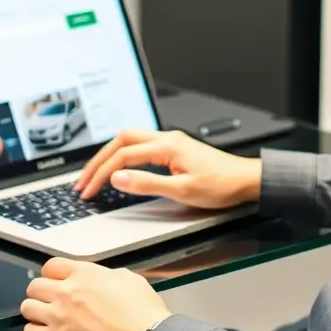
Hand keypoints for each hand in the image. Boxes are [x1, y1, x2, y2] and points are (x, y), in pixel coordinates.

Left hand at [21, 257, 170, 330]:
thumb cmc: (142, 312)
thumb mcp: (128, 279)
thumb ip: (106, 276)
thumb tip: (101, 280)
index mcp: (85, 273)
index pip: (51, 265)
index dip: (53, 274)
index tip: (56, 281)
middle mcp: (67, 291)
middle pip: (34, 285)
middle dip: (41, 292)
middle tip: (50, 300)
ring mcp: (59, 315)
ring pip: (27, 307)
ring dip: (35, 311)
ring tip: (45, 316)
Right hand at [74, 129, 260, 209]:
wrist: (246, 182)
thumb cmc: (221, 186)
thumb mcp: (182, 191)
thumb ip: (147, 184)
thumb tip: (118, 177)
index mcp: (167, 146)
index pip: (123, 155)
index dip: (101, 173)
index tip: (88, 190)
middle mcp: (167, 139)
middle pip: (122, 140)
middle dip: (99, 159)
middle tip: (83, 180)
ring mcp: (171, 142)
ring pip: (131, 140)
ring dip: (110, 156)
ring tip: (95, 174)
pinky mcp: (176, 149)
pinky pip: (142, 146)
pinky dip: (125, 156)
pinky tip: (120, 168)